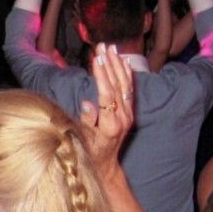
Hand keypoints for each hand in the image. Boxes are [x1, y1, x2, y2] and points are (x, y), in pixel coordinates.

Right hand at [79, 43, 134, 172]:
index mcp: (111, 125)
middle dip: (110, 64)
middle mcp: (123, 118)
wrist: (106, 165)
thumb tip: (88, 102)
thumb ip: (86, 121)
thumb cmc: (90, 153)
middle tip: (103, 46)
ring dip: (118, 65)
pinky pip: (129, 90)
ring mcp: (128, 115)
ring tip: (112, 48)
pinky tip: (124, 61)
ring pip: (125, 85)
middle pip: (117, 86)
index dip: (102, 76)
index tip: (97, 59)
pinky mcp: (129, 113)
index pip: (107, 95)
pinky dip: (127, 74)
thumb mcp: (83, 140)